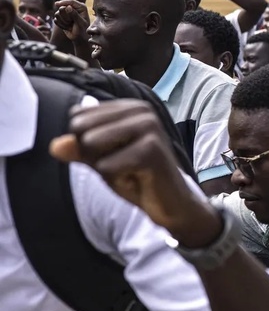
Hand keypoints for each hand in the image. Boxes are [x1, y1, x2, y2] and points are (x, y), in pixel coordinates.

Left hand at [49, 100, 221, 246]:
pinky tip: (138, 179)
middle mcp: (142, 110)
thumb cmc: (137, 177)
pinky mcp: (151, 149)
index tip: (115, 153)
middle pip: (82, 129)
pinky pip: (106, 166)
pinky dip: (116, 179)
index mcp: (130, 107)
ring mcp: (149, 126)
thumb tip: (56, 145)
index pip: (78, 116)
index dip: (86, 142)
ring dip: (105, 167)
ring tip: (130, 171)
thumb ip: (78, 150)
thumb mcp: (100, 161)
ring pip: (91, 144)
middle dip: (94, 155)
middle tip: (123, 165)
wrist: (170, 203)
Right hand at [53, 0, 90, 41]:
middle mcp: (73, 8)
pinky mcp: (61, 18)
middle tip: (71, 22)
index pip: (71, 2)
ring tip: (70, 25)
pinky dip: (60, 25)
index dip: (63, 2)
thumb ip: (75, 15)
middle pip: (62, 7)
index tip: (56, 4)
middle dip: (65, 16)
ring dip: (63, 21)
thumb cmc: (83, 30)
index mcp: (81, 7)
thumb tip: (68, 7)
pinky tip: (67, 27)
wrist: (79, 37)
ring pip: (57, 14)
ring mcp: (66, 13)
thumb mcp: (80, 23)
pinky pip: (56, 19)